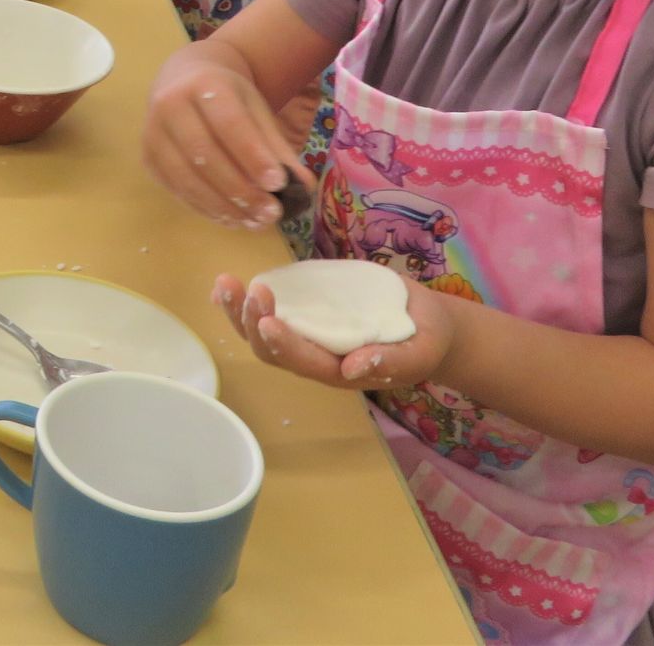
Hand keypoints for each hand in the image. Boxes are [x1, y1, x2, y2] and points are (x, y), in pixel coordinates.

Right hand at [142, 40, 315, 227]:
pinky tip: (230, 218)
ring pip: (186, 177)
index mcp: (205, 84)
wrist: (186, 78)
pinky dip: (205, 208)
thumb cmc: (228, 95)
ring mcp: (153, 132)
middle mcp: (172, 104)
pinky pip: (176, 189)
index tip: (278, 183)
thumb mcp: (255, 108)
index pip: (229, 123)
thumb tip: (303, 185)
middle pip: (205, 155)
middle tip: (271, 213)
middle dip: (240, 189)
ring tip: (253, 222)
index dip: (253, 155)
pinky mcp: (147, 157)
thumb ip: (276, 146)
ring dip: (222, 206)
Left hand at [213, 272, 459, 389]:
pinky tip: (225, 287)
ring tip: (225, 283)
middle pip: (272, 350)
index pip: (303, 361)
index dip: (283, 343)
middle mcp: (315, 355)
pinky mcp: (308, 312)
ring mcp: (308, 333)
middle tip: (249, 290)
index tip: (267, 319)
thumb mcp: (419, 353)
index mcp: (339, 370)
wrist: (428, 325)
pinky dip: (245, 302)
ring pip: (262, 332)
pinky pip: (271, 309)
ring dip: (239, 311)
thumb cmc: (425, 342)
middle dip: (254, 322)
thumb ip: (390, 361)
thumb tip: (351, 368)